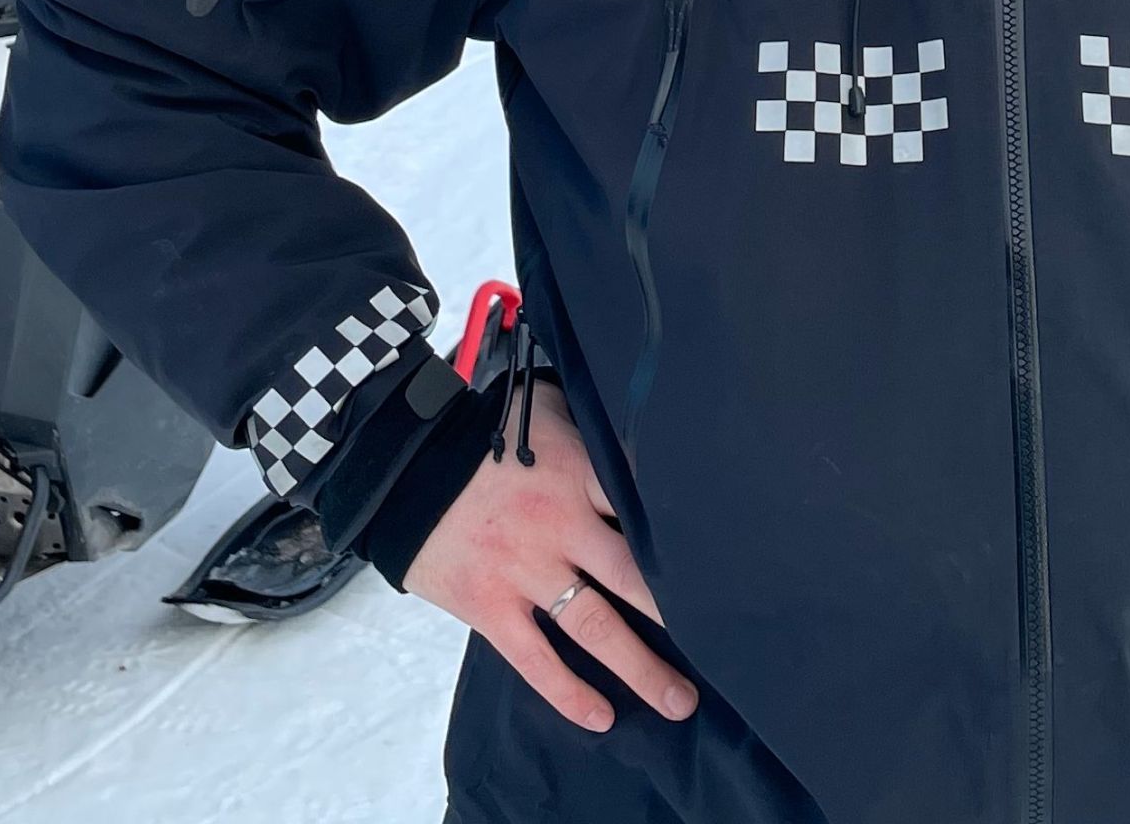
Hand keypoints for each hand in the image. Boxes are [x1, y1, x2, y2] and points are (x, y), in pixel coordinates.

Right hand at [403, 378, 694, 732]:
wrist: (402, 467)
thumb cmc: (482, 435)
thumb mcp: (545, 413)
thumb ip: (594, 430)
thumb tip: (645, 428)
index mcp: (578, 473)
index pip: (644, 506)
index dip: (685, 536)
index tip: (727, 563)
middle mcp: (559, 526)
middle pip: (634, 576)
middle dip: (680, 615)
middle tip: (722, 645)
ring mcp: (523, 571)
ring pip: (593, 627)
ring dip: (639, 668)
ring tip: (679, 701)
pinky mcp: (488, 606)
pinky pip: (534, 659)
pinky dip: (567, 692)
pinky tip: (601, 716)